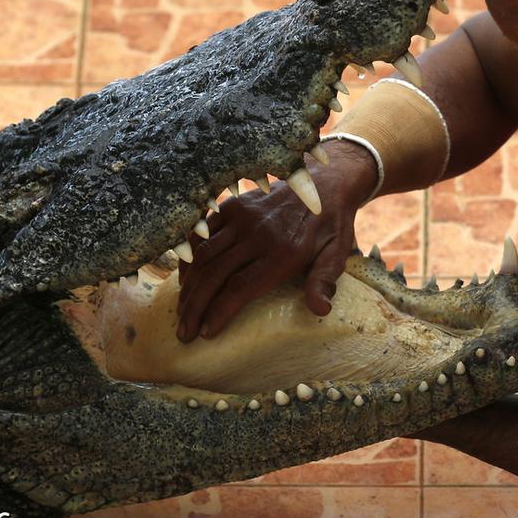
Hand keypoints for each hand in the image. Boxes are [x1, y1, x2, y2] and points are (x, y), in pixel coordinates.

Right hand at [176, 140, 378, 341]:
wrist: (325, 183)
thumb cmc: (330, 227)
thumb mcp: (336, 255)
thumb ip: (324, 281)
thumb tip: (320, 310)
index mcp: (283, 251)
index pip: (240, 287)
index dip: (219, 312)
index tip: (206, 334)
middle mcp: (258, 234)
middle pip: (215, 275)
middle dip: (195, 307)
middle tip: (184, 333)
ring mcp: (243, 217)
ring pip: (204, 256)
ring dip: (188, 286)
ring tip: (181, 312)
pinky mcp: (233, 205)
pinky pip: (203, 233)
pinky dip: (190, 256)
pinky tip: (185, 279)